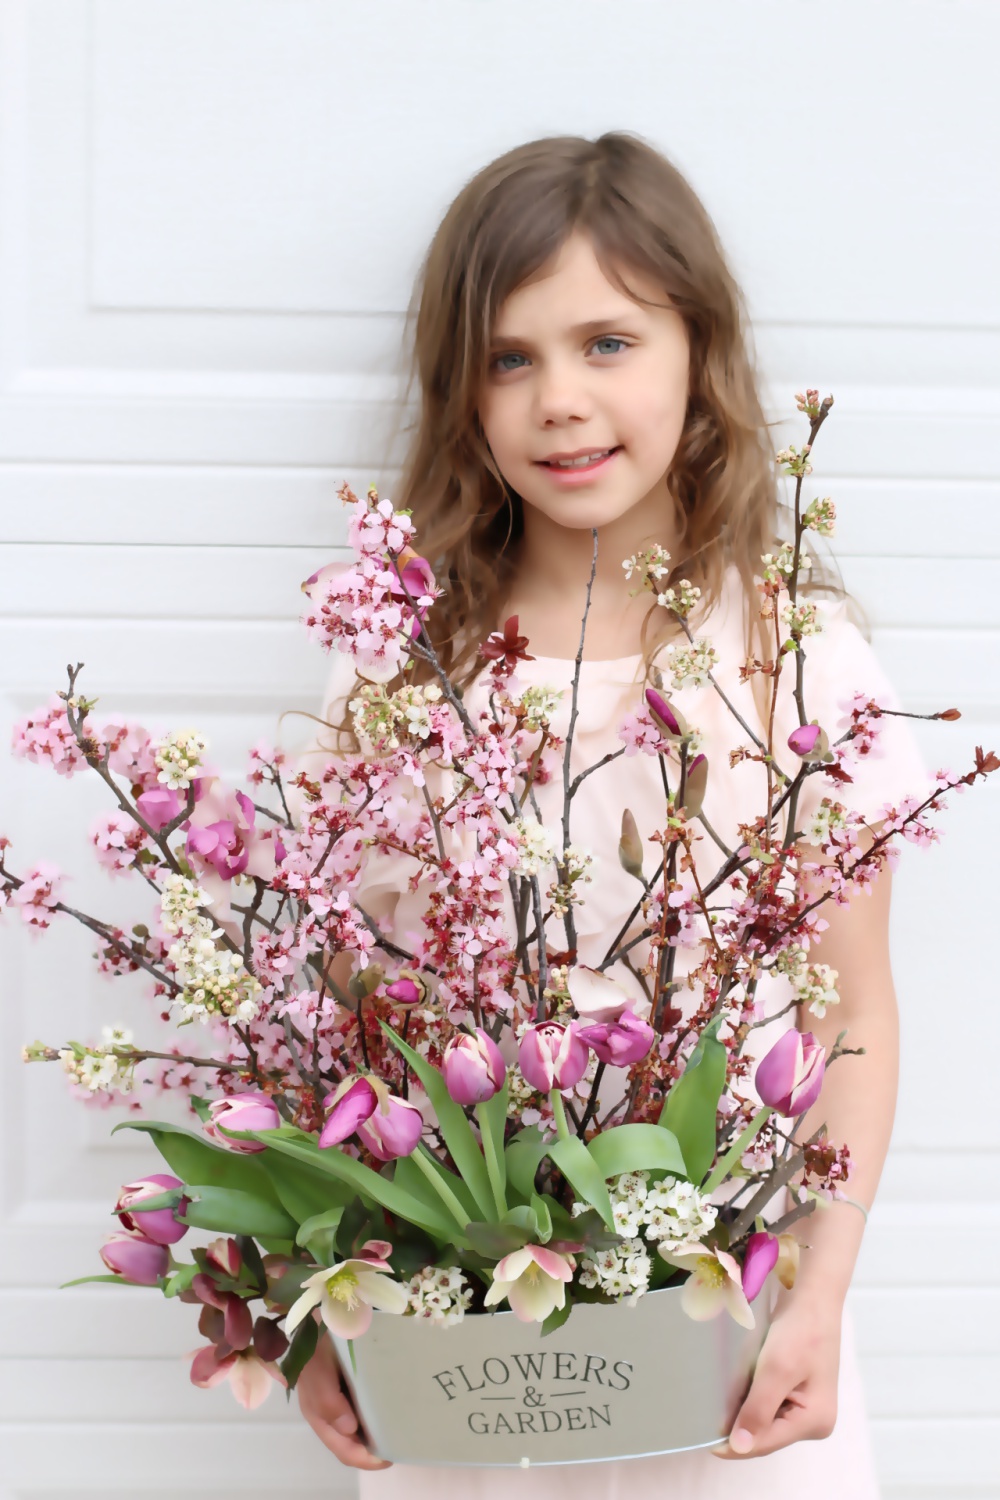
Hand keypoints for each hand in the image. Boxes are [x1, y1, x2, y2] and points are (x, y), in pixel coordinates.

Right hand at [295, 1328, 391, 1470]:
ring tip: (404, 1429)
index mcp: (319, 1415)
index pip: (345, 1449)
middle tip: (404, 1444)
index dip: (367, 1459)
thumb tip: (349, 1429)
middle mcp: (330, 1414)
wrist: (322, 1313)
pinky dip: (381, 1414)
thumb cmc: (318, 1342)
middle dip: (377, 1450)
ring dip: (380, 1433)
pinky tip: (395, 1406)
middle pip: (356, 1444)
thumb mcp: (318, 1368)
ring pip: (363, 1428)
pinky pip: (368, 1407)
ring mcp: (341, 1400)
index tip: (390, 1456)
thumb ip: (327, 1399)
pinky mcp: (352, 1386)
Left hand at [714, 1298, 841, 1458]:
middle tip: (705, 1416)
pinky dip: (750, 1396)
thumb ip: (758, 1409)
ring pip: (764, 1419)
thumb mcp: (776, 1369)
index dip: (733, 1444)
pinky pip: (768, 1404)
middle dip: (739, 1425)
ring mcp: (806, 1407)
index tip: (702, 1440)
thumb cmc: (800, 1329)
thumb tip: (738, 1447)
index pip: (765, 1443)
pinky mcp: (797, 1392)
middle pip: (765, 1434)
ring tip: (716, 1400)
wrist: (813, 1297)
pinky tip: (735, 1386)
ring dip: (743, 1409)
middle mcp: (814, 1421)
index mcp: (815, 1422)